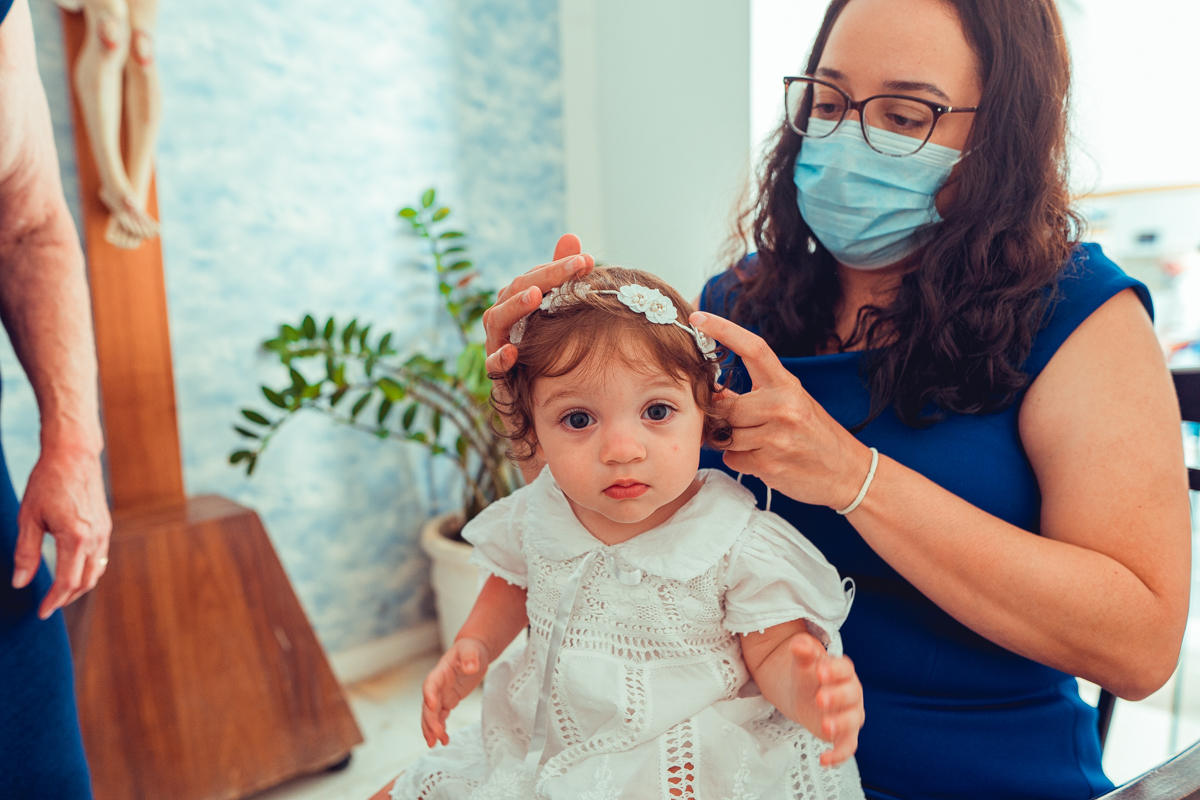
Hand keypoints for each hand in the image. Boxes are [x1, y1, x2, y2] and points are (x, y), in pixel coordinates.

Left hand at [11, 443, 110, 618]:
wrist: (74, 456)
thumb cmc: (48, 482)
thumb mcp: (29, 518)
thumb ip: (26, 553)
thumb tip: (21, 582)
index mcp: (76, 538)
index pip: (67, 582)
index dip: (53, 601)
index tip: (42, 612)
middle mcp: (95, 538)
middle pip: (86, 582)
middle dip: (67, 598)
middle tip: (49, 606)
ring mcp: (104, 532)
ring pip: (96, 571)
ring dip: (79, 586)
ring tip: (60, 592)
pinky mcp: (105, 525)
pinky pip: (100, 557)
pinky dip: (88, 570)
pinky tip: (73, 569)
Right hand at [421, 636, 491, 746]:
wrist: (473, 653)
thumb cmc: (470, 649)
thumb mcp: (471, 650)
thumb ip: (470, 657)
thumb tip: (470, 667)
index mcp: (440, 672)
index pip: (430, 684)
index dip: (429, 694)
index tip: (432, 705)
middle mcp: (438, 685)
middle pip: (428, 705)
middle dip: (429, 721)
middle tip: (434, 736)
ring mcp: (442, 694)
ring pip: (431, 714)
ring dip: (431, 729)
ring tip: (434, 744)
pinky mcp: (448, 701)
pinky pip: (441, 717)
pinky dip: (440, 728)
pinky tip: (443, 740)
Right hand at [482, 234, 594, 376]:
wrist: (542, 411)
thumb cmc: (549, 360)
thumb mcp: (558, 319)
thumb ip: (560, 280)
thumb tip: (571, 236)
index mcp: (519, 306)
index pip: (534, 278)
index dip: (558, 266)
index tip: (588, 260)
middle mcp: (504, 324)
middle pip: (515, 292)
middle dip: (545, 277)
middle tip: (573, 266)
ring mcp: (497, 349)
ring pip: (496, 321)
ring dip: (514, 307)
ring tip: (535, 296)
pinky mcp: (498, 380)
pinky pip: (492, 367)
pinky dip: (499, 359)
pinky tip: (512, 352)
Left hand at [689, 311, 871, 509]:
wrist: (847, 472)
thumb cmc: (813, 434)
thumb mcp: (792, 404)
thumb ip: (755, 396)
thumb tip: (713, 393)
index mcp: (787, 384)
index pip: (753, 348)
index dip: (723, 330)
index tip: (698, 318)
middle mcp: (783, 406)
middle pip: (724, 407)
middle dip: (721, 418)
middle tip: (732, 423)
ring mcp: (776, 436)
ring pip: (724, 435)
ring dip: (729, 441)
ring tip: (754, 442)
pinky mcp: (769, 463)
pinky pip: (732, 457)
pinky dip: (739, 459)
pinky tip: (760, 457)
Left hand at [785, 633, 864, 766]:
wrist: (804, 691)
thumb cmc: (808, 674)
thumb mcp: (803, 661)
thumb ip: (802, 652)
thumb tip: (798, 644)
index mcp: (843, 671)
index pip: (845, 668)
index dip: (834, 671)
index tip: (819, 672)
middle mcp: (852, 692)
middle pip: (851, 694)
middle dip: (837, 697)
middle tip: (819, 699)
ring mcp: (850, 714)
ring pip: (852, 720)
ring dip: (841, 723)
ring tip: (824, 726)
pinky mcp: (844, 734)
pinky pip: (847, 746)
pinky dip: (839, 754)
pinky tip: (824, 760)